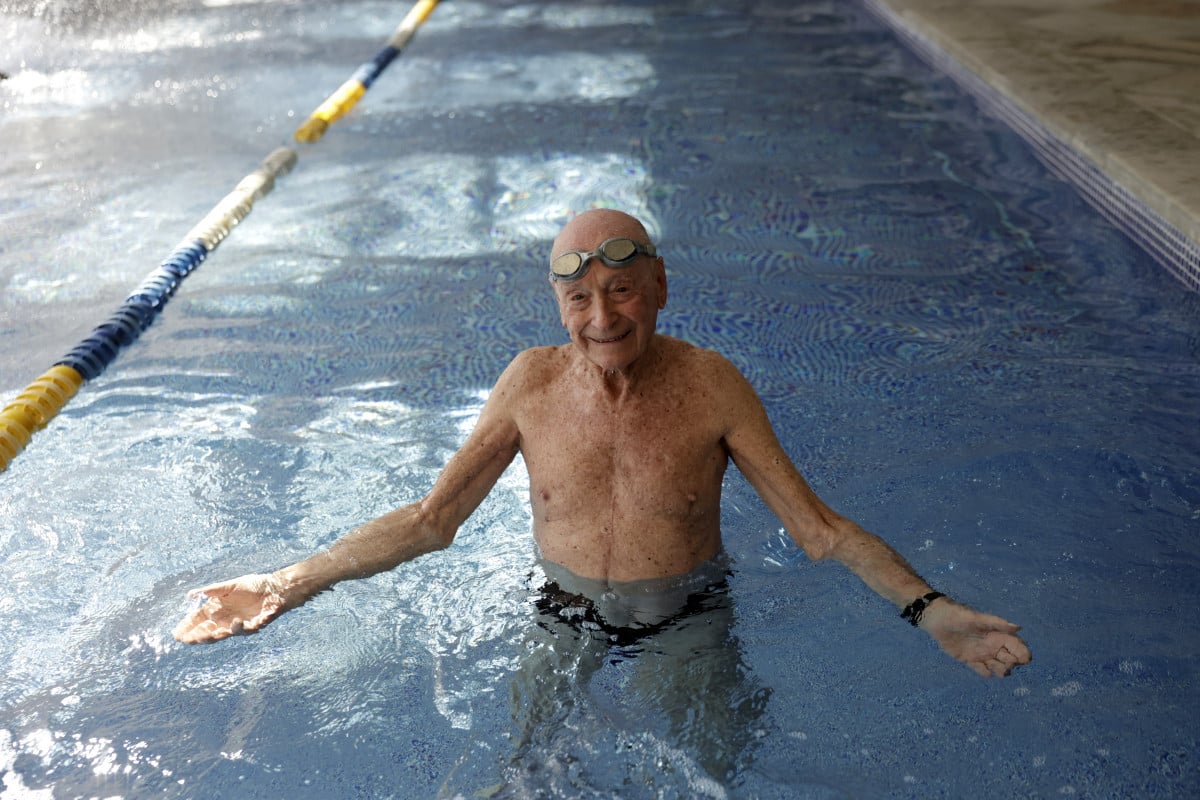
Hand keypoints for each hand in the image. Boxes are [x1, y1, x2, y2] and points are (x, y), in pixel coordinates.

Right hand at [173, 573, 296, 643]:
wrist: (275, 588)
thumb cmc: (253, 586)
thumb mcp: (229, 586)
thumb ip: (211, 590)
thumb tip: (190, 594)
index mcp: (217, 609)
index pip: (198, 621)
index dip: (188, 628)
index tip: (177, 634)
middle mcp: (225, 620)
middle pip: (207, 631)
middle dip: (196, 636)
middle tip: (186, 640)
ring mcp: (239, 625)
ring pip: (223, 635)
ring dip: (213, 636)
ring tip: (203, 637)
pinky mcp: (254, 625)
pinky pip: (245, 629)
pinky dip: (240, 627)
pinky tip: (235, 623)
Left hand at [921, 598, 1031, 677]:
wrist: (935, 619)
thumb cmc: (956, 615)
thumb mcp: (975, 618)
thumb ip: (996, 623)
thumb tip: (1018, 627)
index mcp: (998, 634)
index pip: (1018, 647)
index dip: (1023, 654)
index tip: (1021, 660)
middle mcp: (993, 645)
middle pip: (1011, 660)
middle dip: (1011, 664)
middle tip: (1003, 663)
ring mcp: (982, 654)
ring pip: (999, 667)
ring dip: (1001, 671)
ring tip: (995, 669)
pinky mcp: (970, 660)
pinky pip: (982, 671)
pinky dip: (986, 673)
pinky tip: (984, 671)